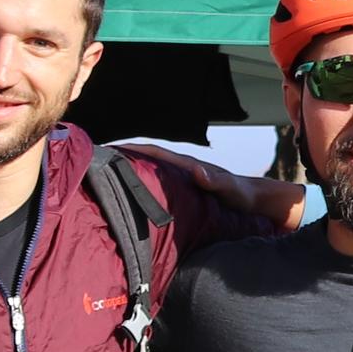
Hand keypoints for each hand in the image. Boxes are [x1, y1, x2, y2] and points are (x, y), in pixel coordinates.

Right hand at [118, 144, 302, 231]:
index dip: (133, 149)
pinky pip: (158, 184)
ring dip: (129, 172)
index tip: (109, 149)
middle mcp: (183, 169)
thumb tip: (197, 171)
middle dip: (123, 158)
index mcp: (189, 166)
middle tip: (95, 162)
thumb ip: (217, 182)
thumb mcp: (231, 190)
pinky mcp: (184, 190)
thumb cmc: (244, 196)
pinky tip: (129, 195)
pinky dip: (142, 184)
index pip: (155, 153)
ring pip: (151, 172)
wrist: (257, 202)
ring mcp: (182, 179)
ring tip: (103, 178)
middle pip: (148, 159)